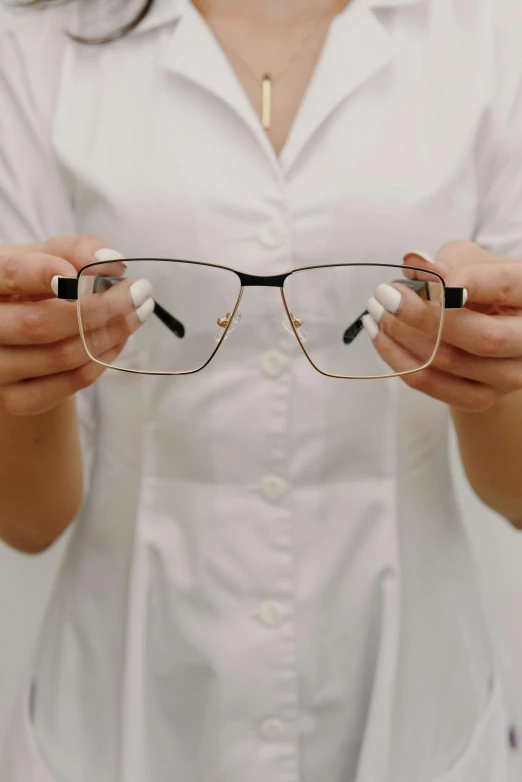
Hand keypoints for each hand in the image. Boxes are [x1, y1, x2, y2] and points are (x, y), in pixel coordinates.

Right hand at [0, 234, 148, 415]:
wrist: (21, 337)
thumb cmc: (33, 286)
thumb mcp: (46, 256)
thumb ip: (75, 249)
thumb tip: (109, 262)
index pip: (9, 276)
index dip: (43, 274)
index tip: (87, 272)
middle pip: (40, 324)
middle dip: (100, 307)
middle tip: (139, 291)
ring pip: (62, 355)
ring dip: (111, 333)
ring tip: (137, 313)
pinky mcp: (19, 399)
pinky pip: (72, 381)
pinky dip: (104, 358)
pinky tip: (119, 338)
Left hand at [363, 241, 521, 411]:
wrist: (492, 331)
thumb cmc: (482, 286)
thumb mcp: (473, 262)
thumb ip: (449, 261)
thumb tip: (415, 264)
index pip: (509, 286)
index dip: (470, 282)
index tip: (426, 276)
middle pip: (484, 338)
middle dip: (426, 316)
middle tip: (385, 295)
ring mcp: (507, 376)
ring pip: (451, 362)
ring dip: (403, 335)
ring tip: (375, 310)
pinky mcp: (480, 398)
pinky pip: (431, 383)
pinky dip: (398, 358)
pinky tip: (379, 335)